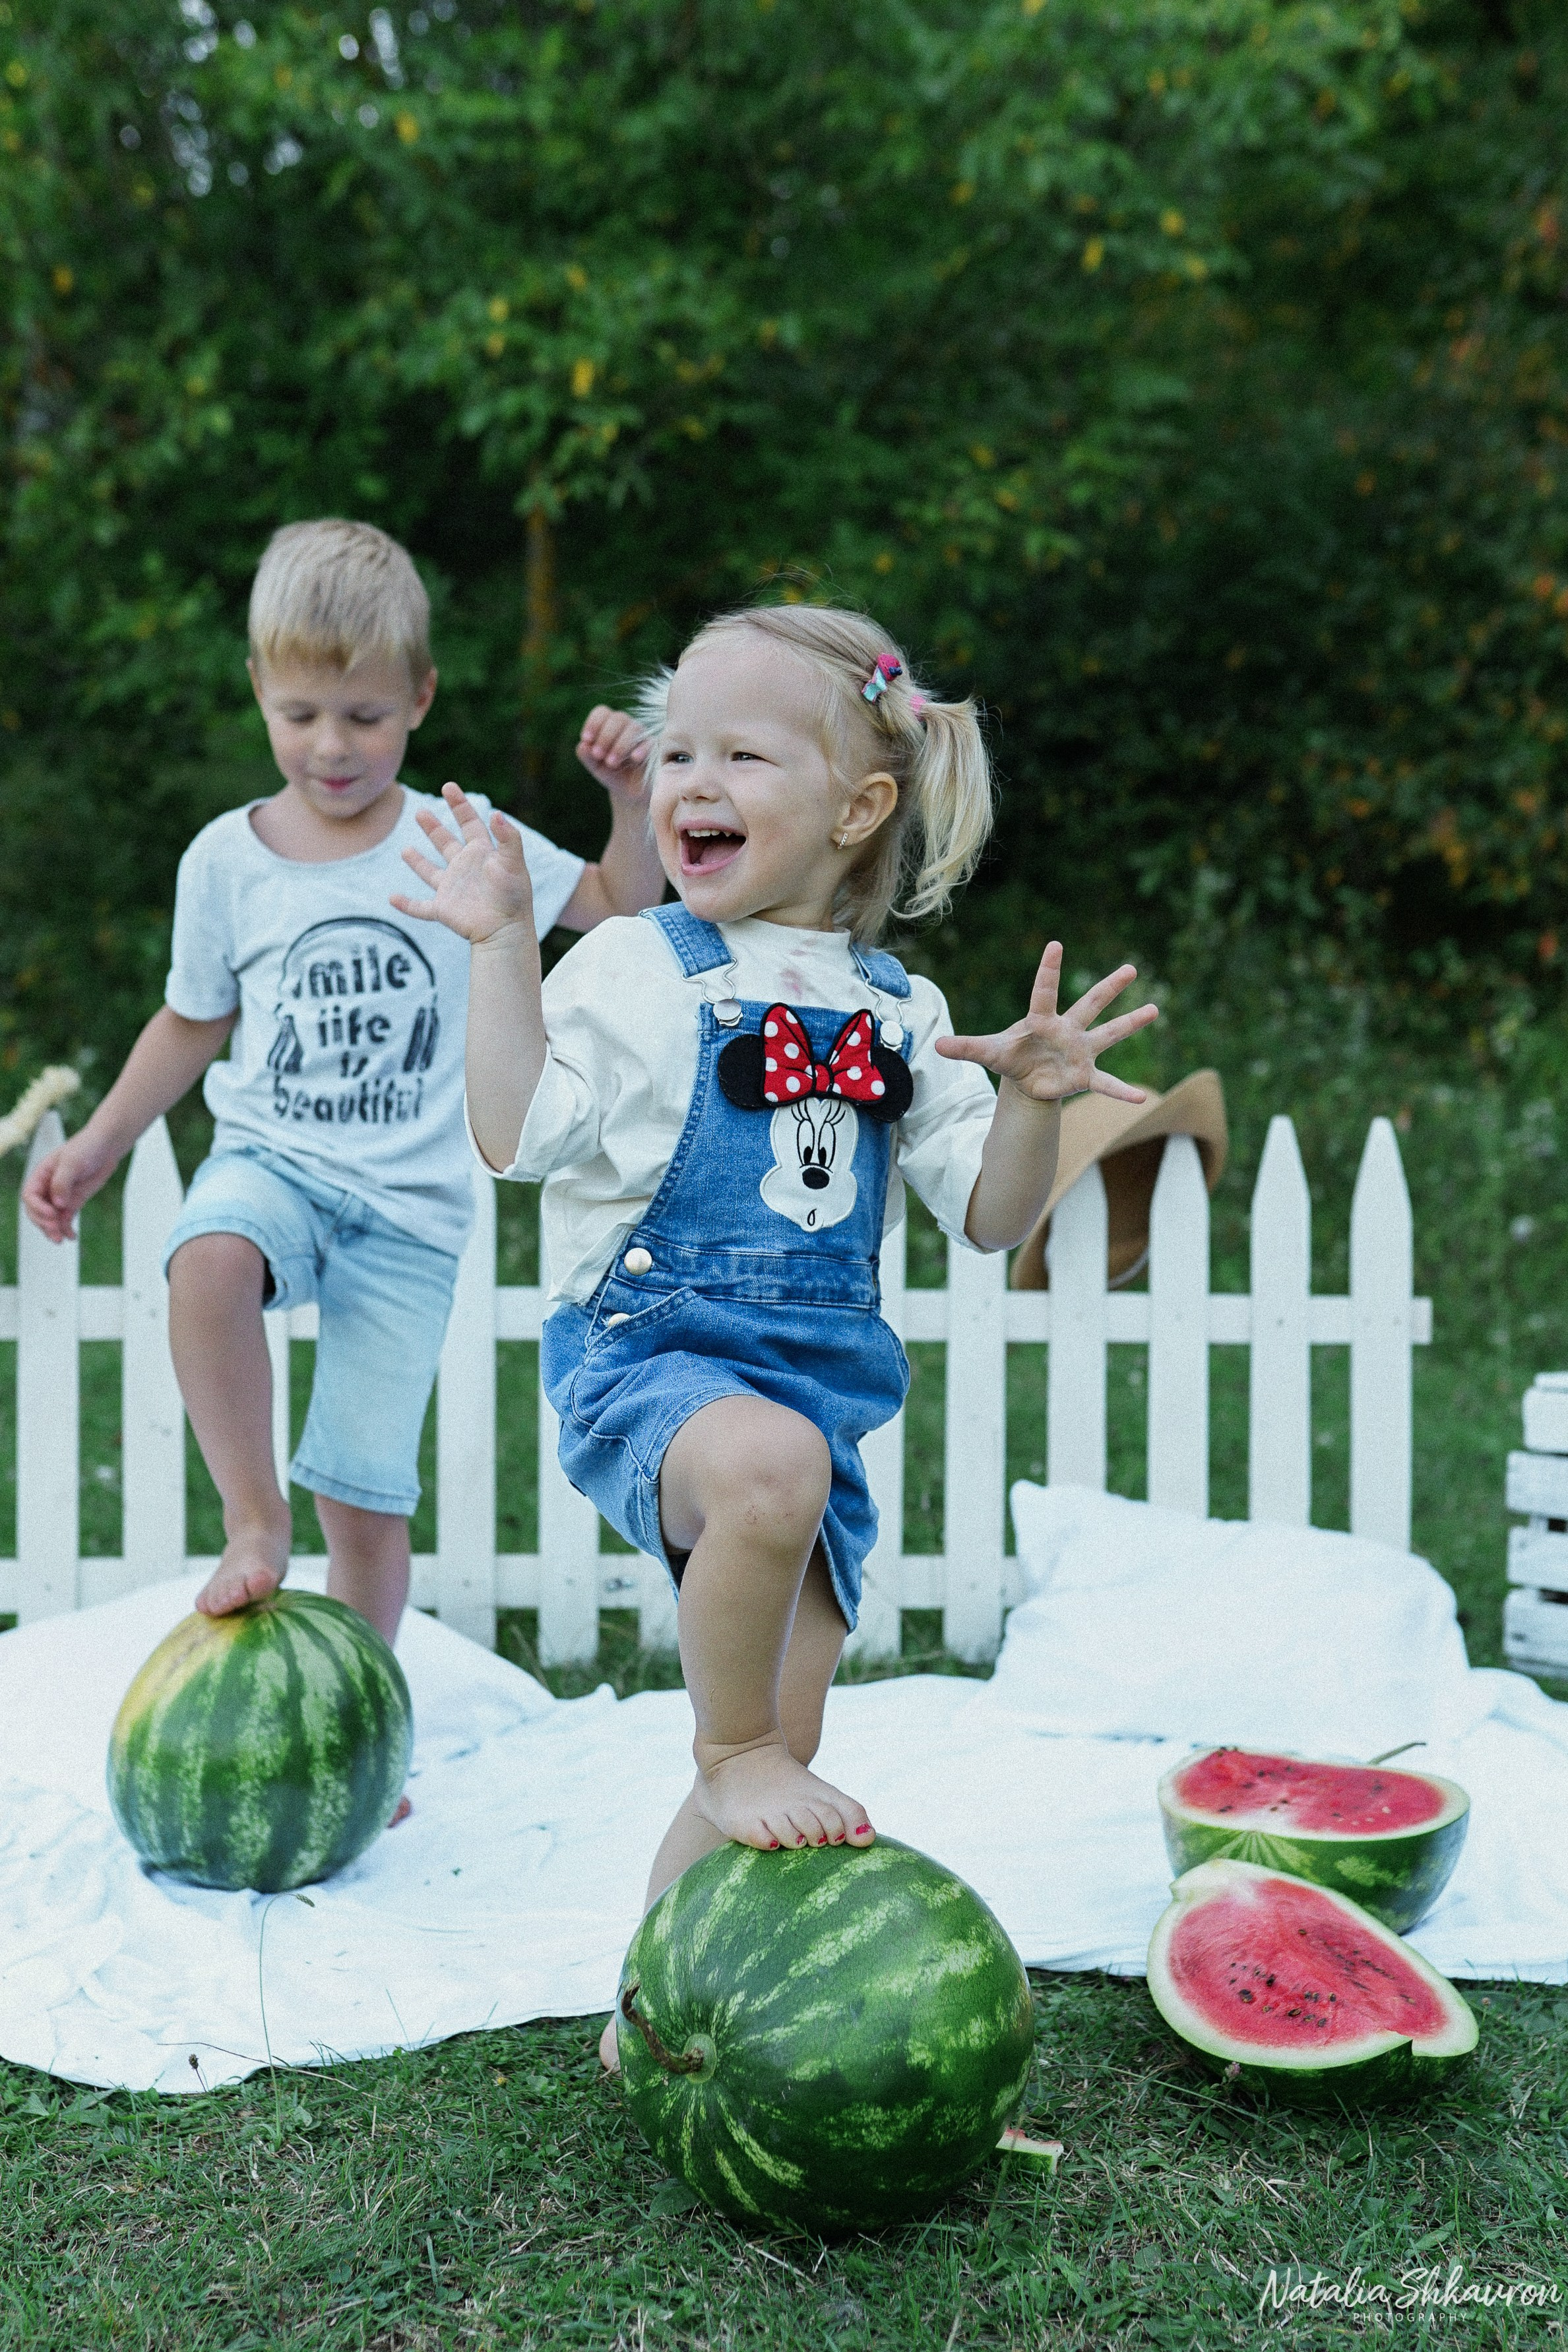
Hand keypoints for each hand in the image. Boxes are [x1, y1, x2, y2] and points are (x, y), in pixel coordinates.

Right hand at [22, 1130, 118, 1242]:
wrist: (106, 1147)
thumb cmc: (87, 1148)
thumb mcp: (73, 1162)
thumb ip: (62, 1182)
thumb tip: (58, 1204)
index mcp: (41, 1175)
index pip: (29, 1196)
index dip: (37, 1207)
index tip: (53, 1213)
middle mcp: (47, 1187)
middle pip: (36, 1211)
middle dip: (43, 1222)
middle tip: (55, 1229)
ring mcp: (60, 1196)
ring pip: (50, 1218)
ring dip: (53, 1230)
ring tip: (61, 1239)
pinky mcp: (73, 1202)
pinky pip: (65, 1219)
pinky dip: (66, 1228)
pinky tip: (71, 1237)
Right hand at [390, 783, 536, 947]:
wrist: (507, 931)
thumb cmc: (513, 897)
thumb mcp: (513, 863)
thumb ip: (508, 838)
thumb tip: (497, 814)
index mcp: (482, 854)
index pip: (470, 823)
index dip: (459, 805)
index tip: (448, 787)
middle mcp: (465, 868)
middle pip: (446, 843)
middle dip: (433, 828)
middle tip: (420, 812)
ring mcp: (453, 889)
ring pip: (431, 872)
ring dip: (418, 862)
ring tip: (406, 849)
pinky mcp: (444, 910)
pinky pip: (420, 908)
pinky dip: (406, 904)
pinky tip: (392, 898)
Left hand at [575, 705, 649, 803]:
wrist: (630, 793)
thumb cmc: (612, 774)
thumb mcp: (596, 767)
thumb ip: (587, 756)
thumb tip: (583, 745)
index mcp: (609, 726)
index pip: (602, 712)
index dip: (593, 723)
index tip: (587, 739)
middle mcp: (627, 727)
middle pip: (618, 718)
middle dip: (606, 736)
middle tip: (598, 755)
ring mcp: (642, 736)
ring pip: (634, 728)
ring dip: (620, 744)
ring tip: (611, 763)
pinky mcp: (655, 748)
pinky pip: (651, 742)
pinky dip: (641, 748)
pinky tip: (634, 759)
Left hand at [935, 942, 1157, 1104]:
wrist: (1026, 1077)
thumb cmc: (1010, 1056)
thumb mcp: (988, 1052)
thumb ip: (967, 1047)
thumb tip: (935, 1047)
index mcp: (1041, 1019)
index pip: (1044, 990)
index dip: (1049, 970)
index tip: (1055, 945)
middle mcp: (1066, 1029)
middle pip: (1090, 1003)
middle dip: (1109, 987)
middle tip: (1131, 968)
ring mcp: (1080, 1050)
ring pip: (1109, 1033)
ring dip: (1131, 1023)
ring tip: (1154, 1009)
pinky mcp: (1084, 1075)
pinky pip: (1107, 1082)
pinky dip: (1122, 1091)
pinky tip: (1141, 1098)